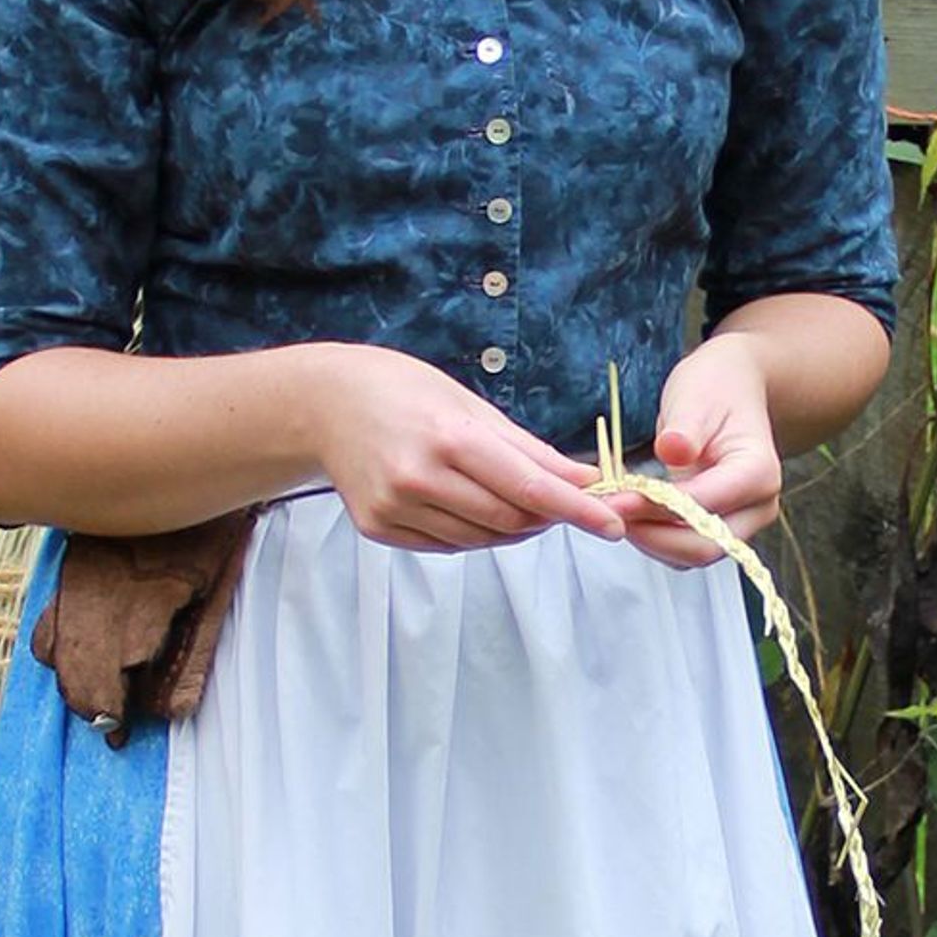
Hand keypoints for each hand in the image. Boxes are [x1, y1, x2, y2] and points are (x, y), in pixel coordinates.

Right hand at [306, 344, 628, 552]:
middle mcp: (419, 476)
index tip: (613, 525)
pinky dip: (473, 533)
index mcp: (449, 437)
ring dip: (512, 527)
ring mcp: (395, 507)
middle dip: (547, 517)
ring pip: (480, 538)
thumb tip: (584, 478)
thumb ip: (528, 448)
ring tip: (516, 502)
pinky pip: (446, 545)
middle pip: (508, 518)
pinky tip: (469, 507)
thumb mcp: (470, 405)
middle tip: (565, 505)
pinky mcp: (379, 528)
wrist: (324, 404)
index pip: (528, 486)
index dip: (576, 510)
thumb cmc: (404, 392)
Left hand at [616, 332, 783, 558]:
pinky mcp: (719, 530)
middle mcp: (758, 507)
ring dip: (648, 539)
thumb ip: (684, 427)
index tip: (612, 499)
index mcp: (758, 472)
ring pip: (691, 555)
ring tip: (613, 508)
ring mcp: (741, 523)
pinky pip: (684, 549)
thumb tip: (672, 450)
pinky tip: (630, 511)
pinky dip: (653, 537)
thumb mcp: (696, 397)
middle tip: (605, 510)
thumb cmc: (716, 391)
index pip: (703, 506)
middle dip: (649, 534)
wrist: (733, 392)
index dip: (654, 507)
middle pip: (702, 547)